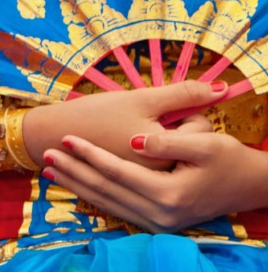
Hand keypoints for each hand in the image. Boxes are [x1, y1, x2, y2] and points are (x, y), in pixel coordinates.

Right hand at [22, 80, 228, 169]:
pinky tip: (133, 142)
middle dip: (177, 128)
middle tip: (150, 118)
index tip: (164, 109)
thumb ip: (183, 94)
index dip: (187, 115)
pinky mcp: (131, 183)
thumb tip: (223, 88)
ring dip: (163, 140)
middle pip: (189, 146)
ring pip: (173, 156)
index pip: (200, 134)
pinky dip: (150, 153)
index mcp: (165, 160)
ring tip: (138, 129)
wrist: (49, 136)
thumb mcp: (141, 99)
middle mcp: (158, 178)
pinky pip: (154, 167)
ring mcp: (144, 183)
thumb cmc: (94, 116)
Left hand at [40, 118, 267, 232]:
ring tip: (51, 170)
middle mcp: (160, 215)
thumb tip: (132, 140)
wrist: (248, 186)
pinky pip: (116, 209)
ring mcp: (157, 224)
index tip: (65, 138)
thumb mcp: (205, 143)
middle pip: (105, 190)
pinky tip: (75, 185)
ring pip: (106, 202)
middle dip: (74, 171)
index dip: (89, 154)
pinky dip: (93, 196)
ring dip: (77, 185)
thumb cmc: (228, 159)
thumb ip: (167, 142)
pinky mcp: (156, 225)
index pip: (117, 172)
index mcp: (169, 194)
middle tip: (46, 154)